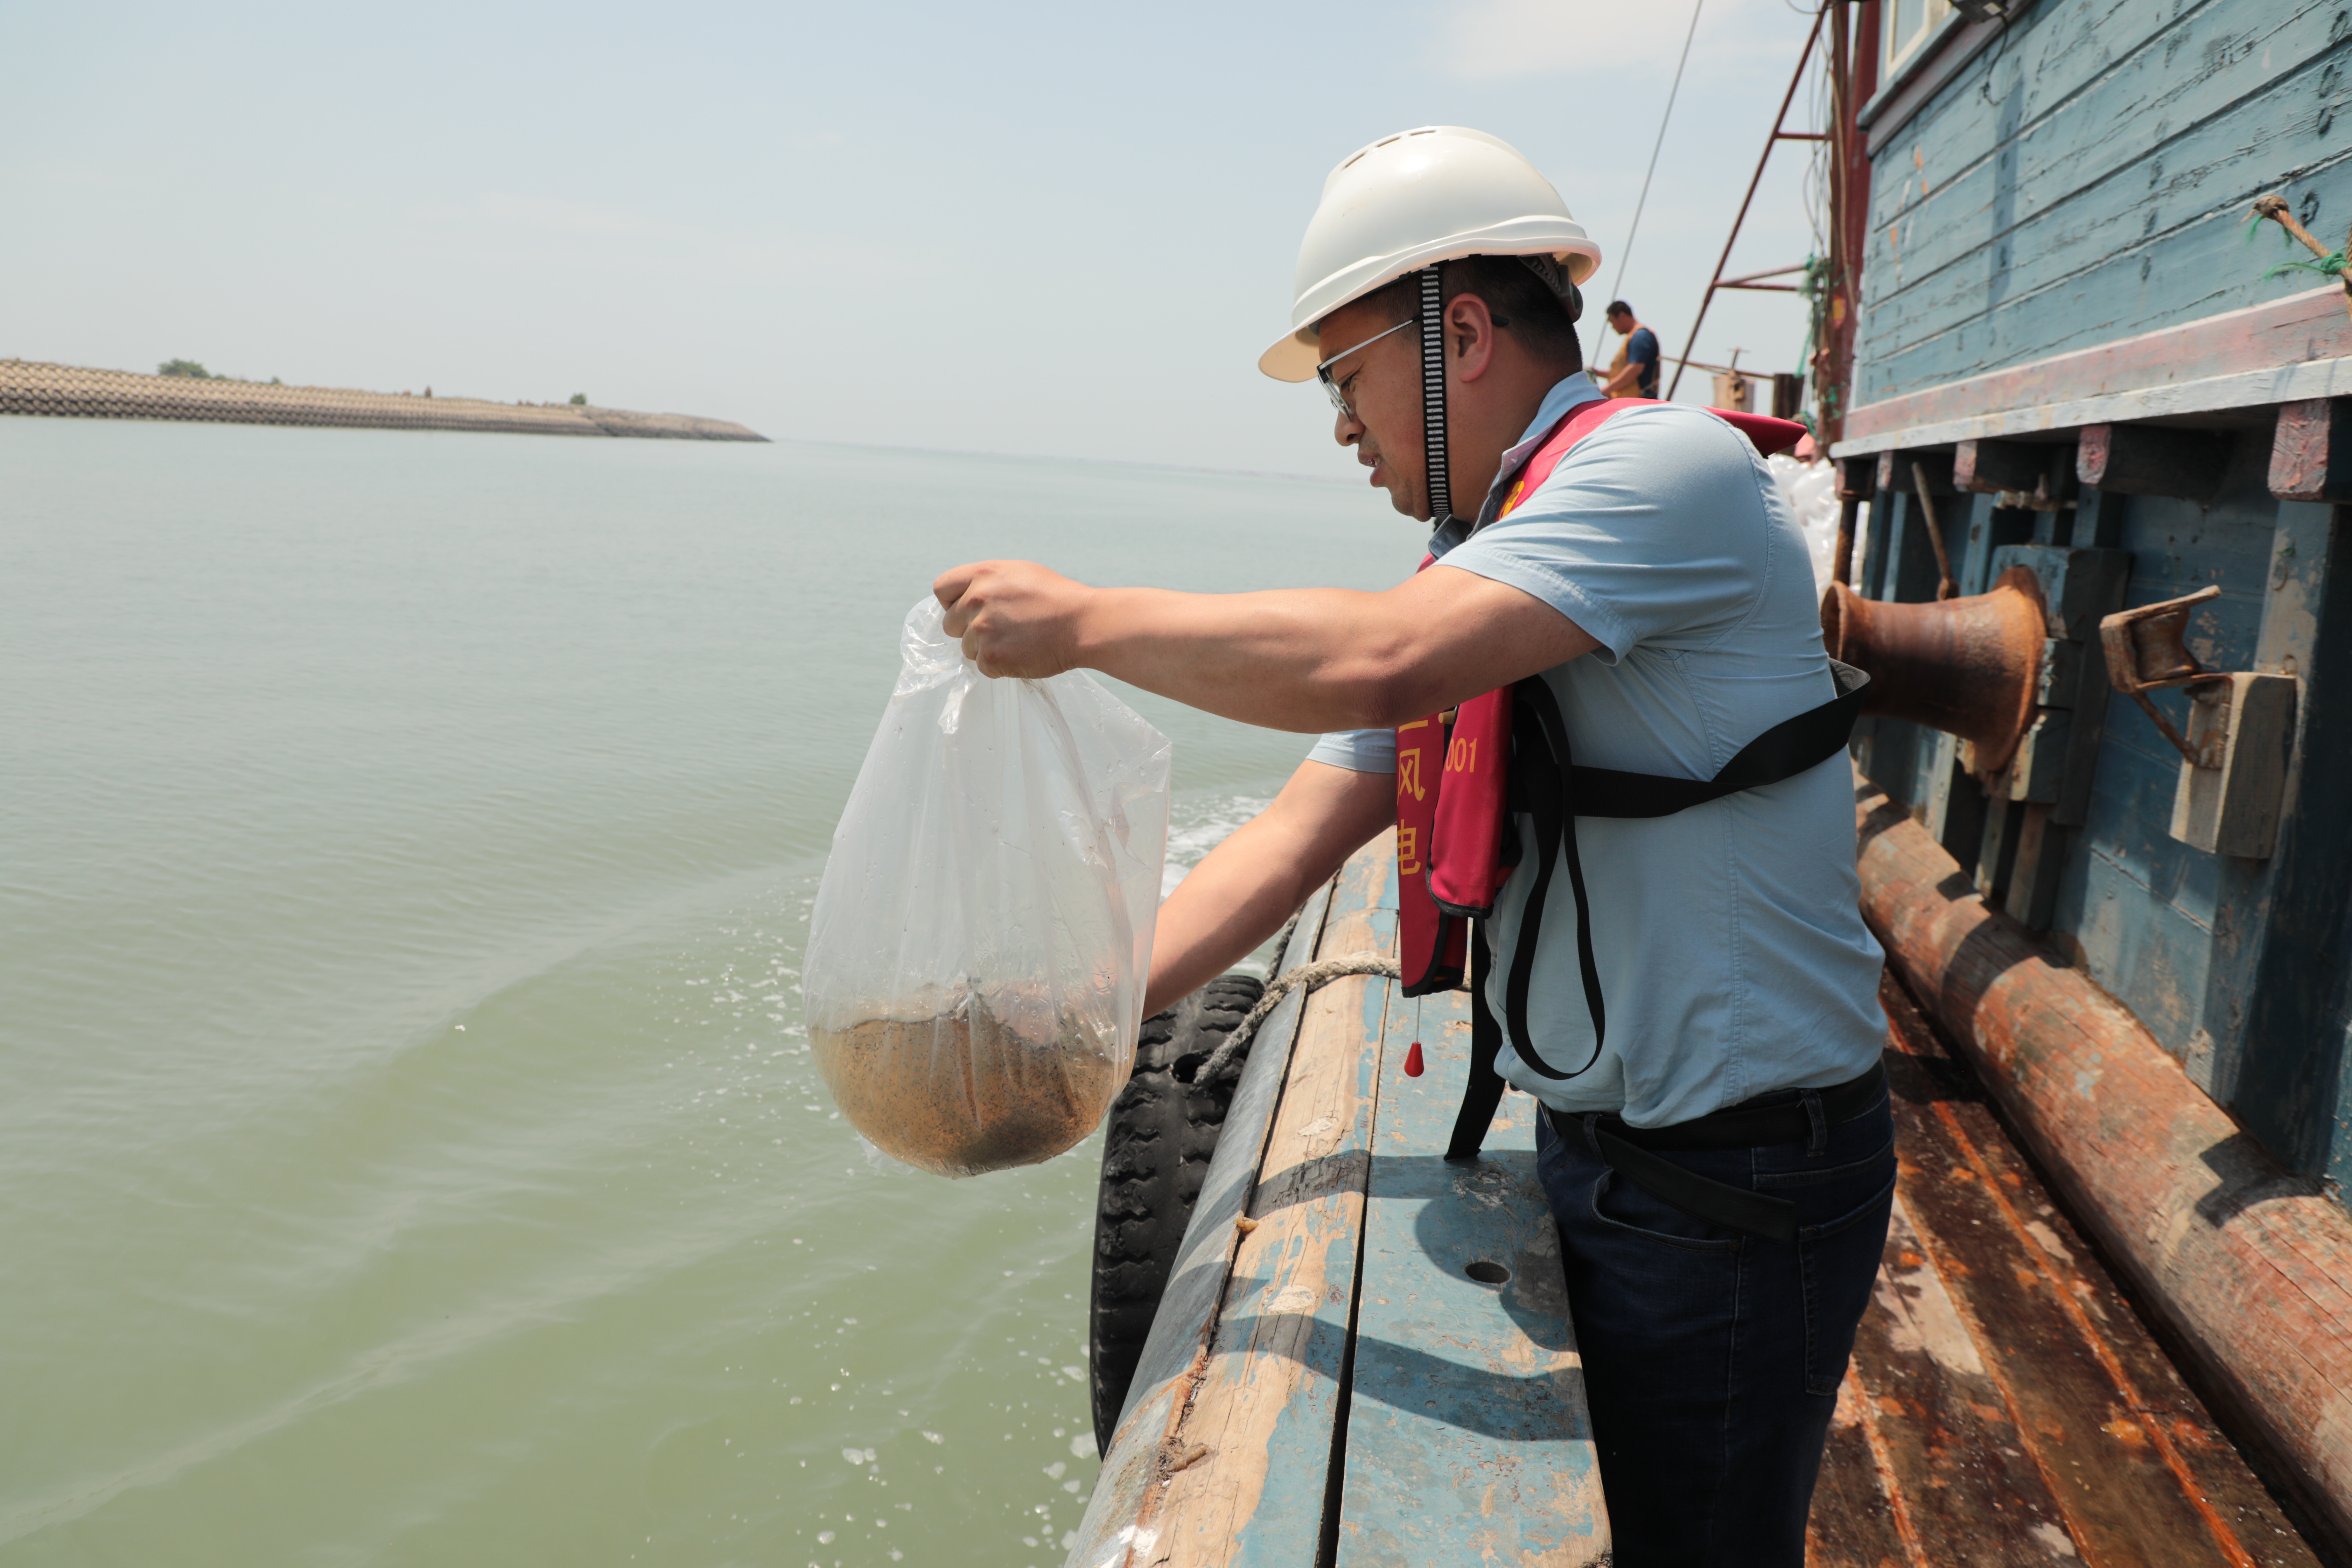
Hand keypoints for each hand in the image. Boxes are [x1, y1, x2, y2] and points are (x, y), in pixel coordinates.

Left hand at [933, 560, 1092, 677]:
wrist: (1083, 623)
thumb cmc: (1057, 598)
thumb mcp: (1019, 573)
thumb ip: (987, 582)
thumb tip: (965, 598)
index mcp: (983, 575)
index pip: (941, 588)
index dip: (951, 602)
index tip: (966, 611)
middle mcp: (977, 599)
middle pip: (950, 623)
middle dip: (969, 629)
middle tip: (1000, 630)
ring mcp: (982, 629)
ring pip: (967, 648)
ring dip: (987, 649)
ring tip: (1017, 641)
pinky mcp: (992, 656)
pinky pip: (983, 666)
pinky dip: (1000, 665)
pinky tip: (1022, 654)